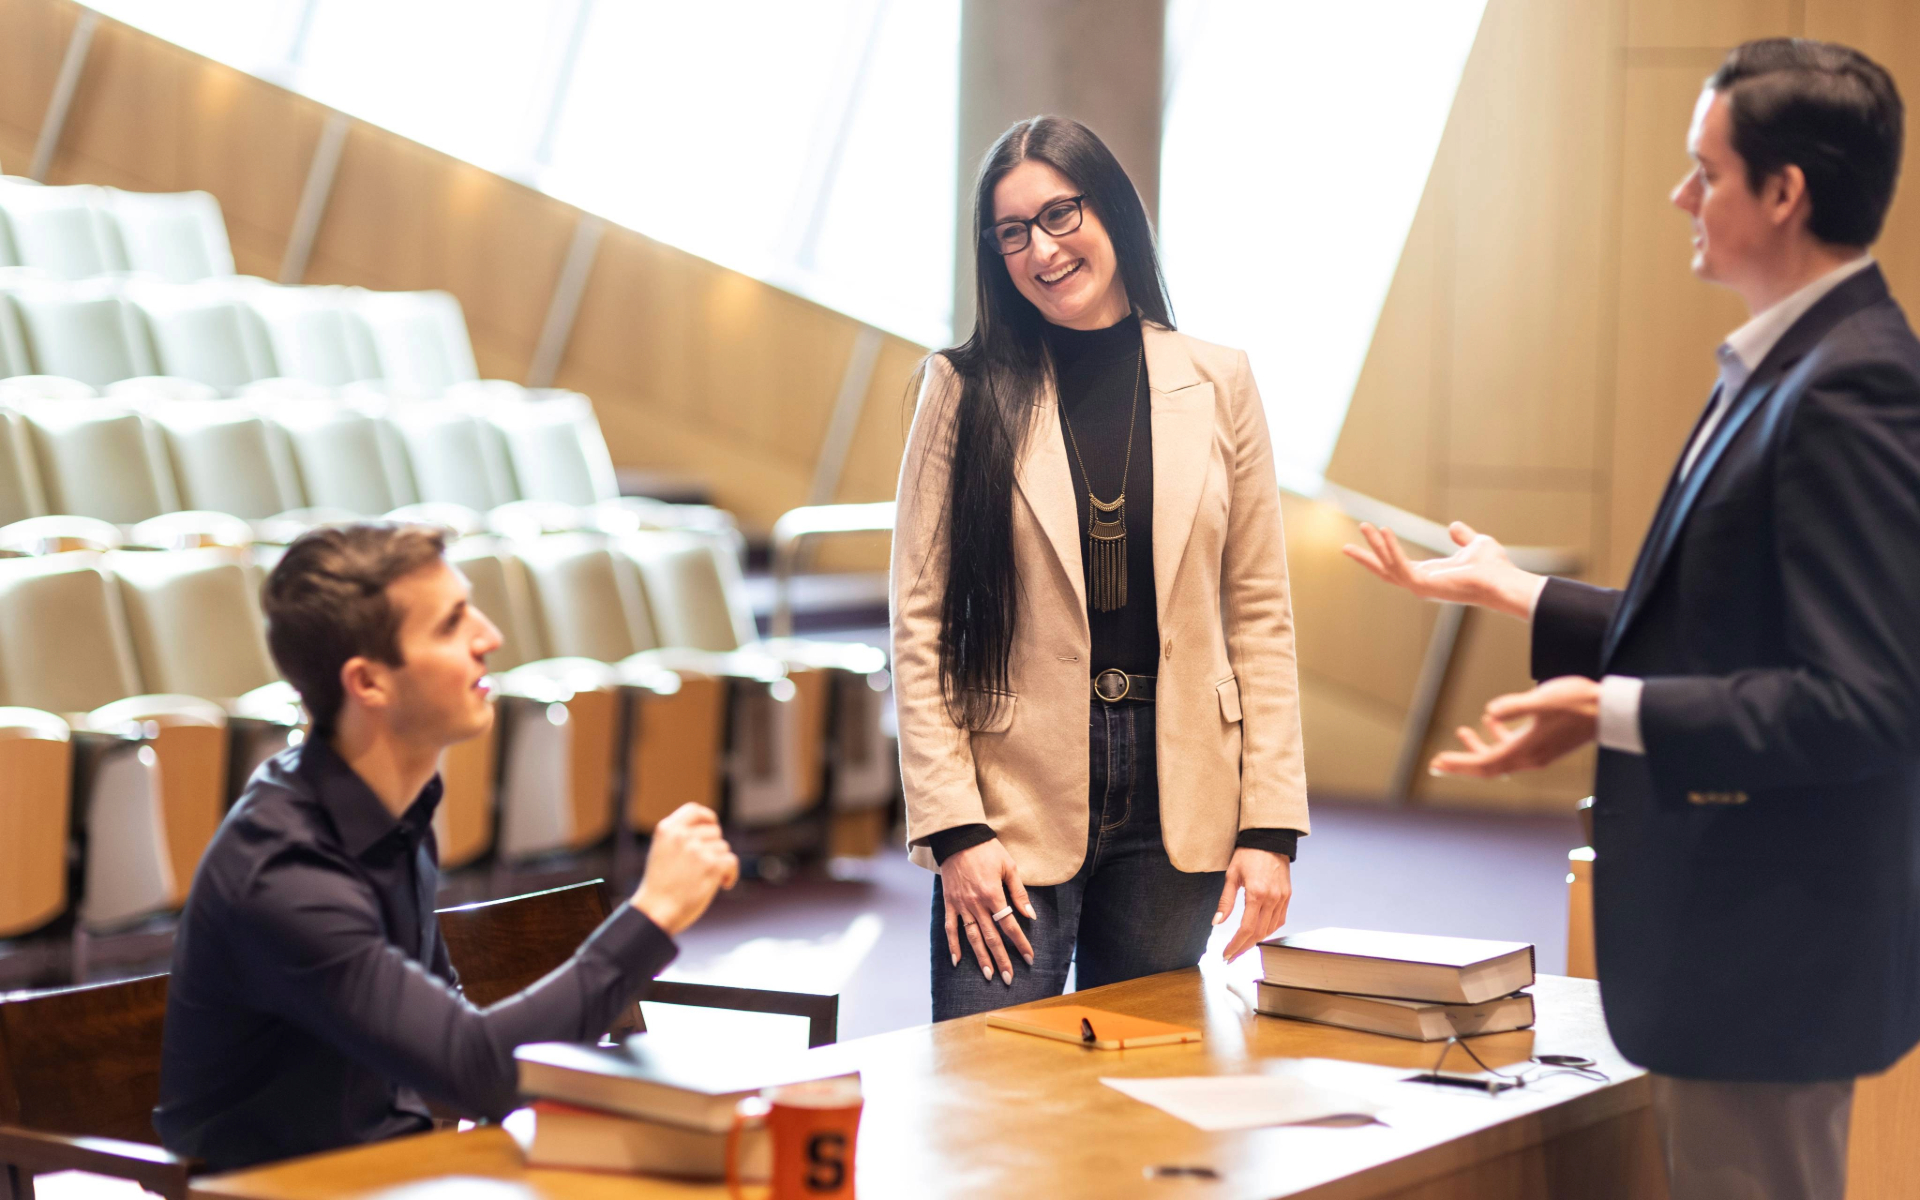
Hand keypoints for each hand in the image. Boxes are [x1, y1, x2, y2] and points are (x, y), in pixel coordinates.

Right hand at [631, 803, 739, 934]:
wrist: (656, 912)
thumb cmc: (660, 887)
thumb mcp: (662, 852)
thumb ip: (680, 838)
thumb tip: (710, 830)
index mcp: (667, 829)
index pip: (694, 810)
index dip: (707, 818)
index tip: (713, 827)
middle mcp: (682, 836)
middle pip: (714, 832)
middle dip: (713, 848)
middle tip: (704, 867)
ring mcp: (697, 850)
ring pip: (723, 848)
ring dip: (720, 864)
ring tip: (707, 879)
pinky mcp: (712, 866)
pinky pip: (732, 862)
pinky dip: (731, 874)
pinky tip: (723, 884)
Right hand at [939, 838, 1035, 984]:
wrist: (958, 839)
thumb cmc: (987, 850)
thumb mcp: (1009, 867)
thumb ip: (1019, 893)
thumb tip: (1030, 916)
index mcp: (993, 895)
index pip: (1009, 926)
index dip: (1020, 943)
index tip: (1029, 958)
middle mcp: (976, 904)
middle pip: (991, 937)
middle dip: (1002, 959)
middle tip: (1009, 978)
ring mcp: (961, 905)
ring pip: (972, 937)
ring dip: (981, 958)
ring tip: (988, 975)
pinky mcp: (949, 903)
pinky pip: (950, 928)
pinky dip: (953, 945)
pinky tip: (957, 961)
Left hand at [1215, 847, 1292, 961]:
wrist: (1270, 840)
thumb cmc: (1248, 854)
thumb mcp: (1231, 875)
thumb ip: (1226, 901)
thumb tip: (1217, 922)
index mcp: (1256, 894)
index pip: (1246, 928)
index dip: (1235, 945)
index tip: (1227, 954)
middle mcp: (1272, 899)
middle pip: (1258, 933)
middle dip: (1244, 948)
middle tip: (1232, 957)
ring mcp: (1282, 898)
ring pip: (1270, 929)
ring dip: (1256, 941)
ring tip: (1242, 947)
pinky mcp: (1287, 896)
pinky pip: (1279, 920)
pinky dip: (1269, 930)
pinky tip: (1258, 933)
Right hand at [1342, 521, 1546, 619]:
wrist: (1503, 581)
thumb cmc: (1494, 568)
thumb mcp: (1475, 544)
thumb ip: (1463, 537)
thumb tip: (1455, 526)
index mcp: (1430, 575)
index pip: (1398, 565)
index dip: (1383, 550)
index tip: (1372, 534)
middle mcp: (1421, 583)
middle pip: (1384, 571)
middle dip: (1365, 558)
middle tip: (1344, 547)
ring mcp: (1420, 587)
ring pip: (1387, 566)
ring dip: (1374, 546)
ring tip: (1364, 525)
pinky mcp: (1422, 585)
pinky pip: (1399, 565)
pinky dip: (1390, 548)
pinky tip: (1384, 530)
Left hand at [1429, 676, 1600, 777]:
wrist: (1610, 710)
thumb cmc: (1578, 703)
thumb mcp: (1543, 700)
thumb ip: (1515, 706)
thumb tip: (1491, 711)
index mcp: (1526, 750)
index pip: (1485, 764)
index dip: (1459, 764)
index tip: (1437, 762)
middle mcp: (1530, 757)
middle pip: (1488, 766)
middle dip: (1462, 763)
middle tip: (1437, 762)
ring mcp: (1538, 752)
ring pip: (1500, 756)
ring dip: (1479, 747)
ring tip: (1461, 732)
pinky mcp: (1545, 744)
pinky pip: (1514, 746)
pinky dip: (1499, 736)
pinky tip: (1491, 720)